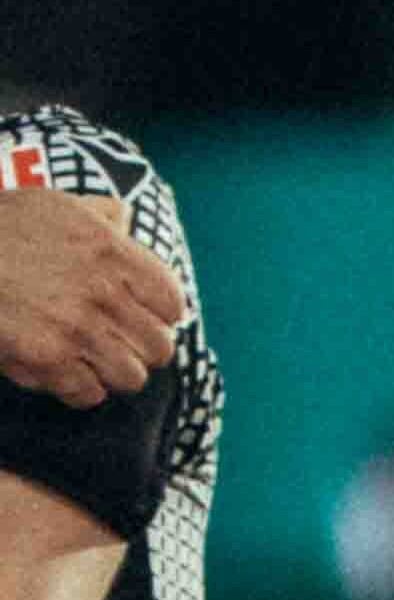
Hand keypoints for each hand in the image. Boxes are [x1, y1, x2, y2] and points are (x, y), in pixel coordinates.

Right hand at [0, 191, 183, 411]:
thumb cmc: (0, 226)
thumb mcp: (53, 205)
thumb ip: (98, 214)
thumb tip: (124, 220)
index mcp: (109, 251)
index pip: (171, 302)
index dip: (160, 314)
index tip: (143, 315)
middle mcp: (101, 291)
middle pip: (159, 347)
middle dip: (140, 348)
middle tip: (117, 342)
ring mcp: (75, 328)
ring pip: (131, 377)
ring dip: (113, 372)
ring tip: (92, 359)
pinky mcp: (47, 358)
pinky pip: (89, 394)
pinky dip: (79, 388)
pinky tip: (64, 371)